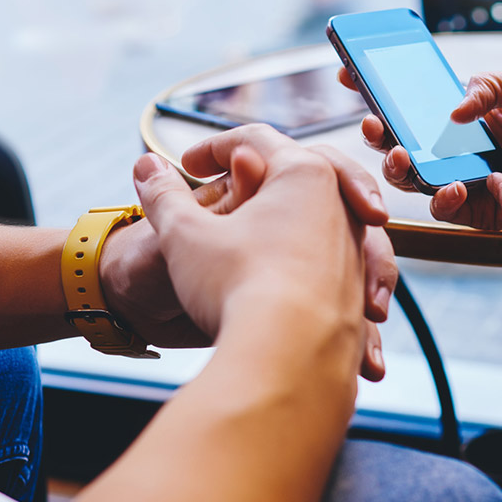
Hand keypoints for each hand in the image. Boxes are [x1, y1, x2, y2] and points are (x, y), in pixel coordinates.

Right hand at [128, 125, 395, 380]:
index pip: (256, 139)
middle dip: (261, 178)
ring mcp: (356, 255)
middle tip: (231, 186)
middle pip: (300, 175)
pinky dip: (305, 273)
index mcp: (305, 174)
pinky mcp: (357, 299)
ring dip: (286, 227)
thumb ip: (163, 195)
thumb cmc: (238, 287)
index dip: (212, 146)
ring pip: (323, 224)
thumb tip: (145, 165)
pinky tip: (275, 293)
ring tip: (250, 244)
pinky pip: (333, 273)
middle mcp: (343, 208)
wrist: (288, 362)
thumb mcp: (184, 235)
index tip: (185, 165)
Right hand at [341, 69, 501, 230]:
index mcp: (470, 112)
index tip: (350, 77)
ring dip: (398, 167)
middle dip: (378, 131)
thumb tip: (452, 107)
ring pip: (413, 177)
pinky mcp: (480, 211)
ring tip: (400, 156)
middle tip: (373, 124)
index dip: (380, 89)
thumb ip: (490, 85)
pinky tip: (449, 186)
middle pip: (402, 139)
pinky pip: (444, 208)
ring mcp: (467, 179)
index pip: (415, 99)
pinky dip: (439, 197)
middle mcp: (461, 146)